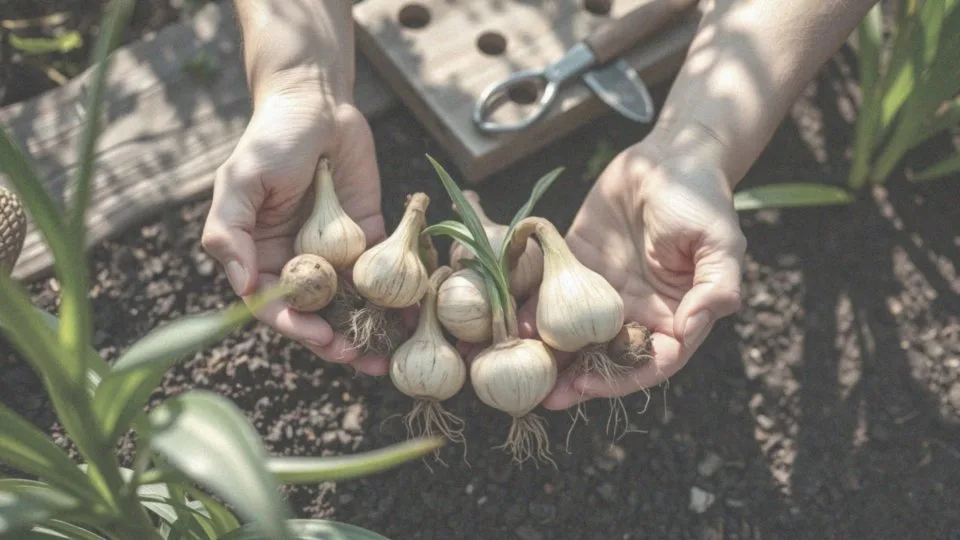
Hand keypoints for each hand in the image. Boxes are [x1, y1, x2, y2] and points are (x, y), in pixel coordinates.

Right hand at [201, 83, 388, 374]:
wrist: (318, 104)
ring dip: (370, 331)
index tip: (321, 339)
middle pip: (317, 315)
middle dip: (338, 341)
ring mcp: (335, 254)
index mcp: (260, 256)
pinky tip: (415, 316)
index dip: (296, 327)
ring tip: (391, 355)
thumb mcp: (240, 182)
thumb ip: (229, 234)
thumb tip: (241, 287)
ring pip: (352, 304)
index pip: (274, 306)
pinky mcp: (369, 239)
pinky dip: (399, 298)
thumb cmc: (271, 139)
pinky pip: (384, 274)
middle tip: (362, 357)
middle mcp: (298, 262)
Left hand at [520, 140, 746, 409]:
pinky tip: (511, 322)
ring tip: (517, 371)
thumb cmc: (701, 199)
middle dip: (576, 380)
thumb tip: (690, 330)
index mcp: (674, 317)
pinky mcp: (577, 265)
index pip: (651, 364)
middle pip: (607, 359)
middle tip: (544, 398)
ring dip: (549, 354)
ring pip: (575, 334)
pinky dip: (533, 309)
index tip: (588, 386)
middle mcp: (637, 313)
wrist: (667, 155)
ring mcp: (604, 292)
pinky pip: (553, 293)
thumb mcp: (720, 244)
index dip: (621, 380)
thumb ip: (715, 289)